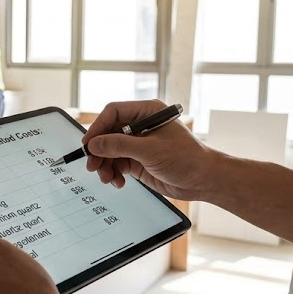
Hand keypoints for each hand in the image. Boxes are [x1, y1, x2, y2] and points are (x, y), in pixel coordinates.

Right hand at [81, 99, 218, 201]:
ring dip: (105, 165)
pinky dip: (113, 173)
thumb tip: (94, 145)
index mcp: (147, 112)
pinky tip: (117, 182)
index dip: (98, 127)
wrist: (203, 180)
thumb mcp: (150, 150)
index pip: (114, 113)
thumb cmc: (187, 158)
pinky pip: (116, 164)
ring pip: (110, 150)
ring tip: (106, 178)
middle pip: (108, 133)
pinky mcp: (138, 160)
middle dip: (99, 151)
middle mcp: (140, 125)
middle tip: (92, 166)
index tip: (88, 144)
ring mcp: (138, 143)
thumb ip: (119, 146)